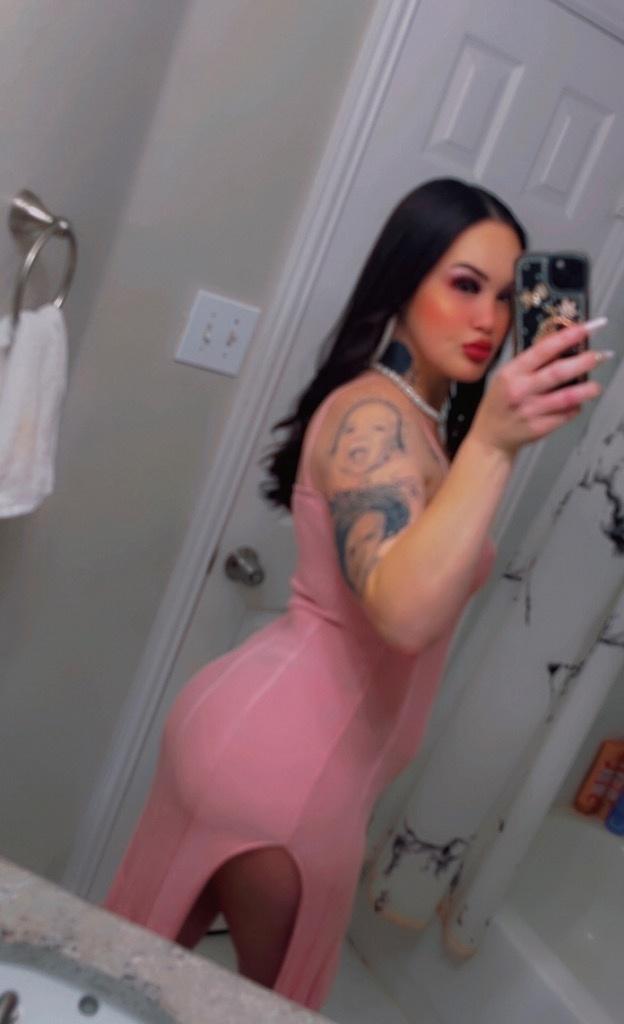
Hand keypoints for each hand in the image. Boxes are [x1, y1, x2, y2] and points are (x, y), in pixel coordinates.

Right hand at [470, 318, 611, 457]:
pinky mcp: (539, 428)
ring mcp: (530, 411)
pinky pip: (565, 415)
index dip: (567, 337)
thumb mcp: (507, 376)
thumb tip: (563, 344)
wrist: (490, 437)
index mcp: (512, 372)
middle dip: (582, 362)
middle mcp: (520, 390)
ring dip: (586, 390)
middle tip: (599, 356)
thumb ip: (531, 362)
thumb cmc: (501, 403)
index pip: (543, 350)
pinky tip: (577, 403)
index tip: (586, 328)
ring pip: (566, 397)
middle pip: (557, 372)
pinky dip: (575, 407)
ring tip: (595, 386)